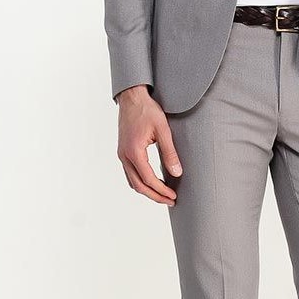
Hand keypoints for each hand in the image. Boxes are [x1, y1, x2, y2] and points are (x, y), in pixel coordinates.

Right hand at [117, 85, 181, 204]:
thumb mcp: (163, 130)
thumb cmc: (147, 110)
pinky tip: (152, 183)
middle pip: (138, 186)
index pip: (148, 179)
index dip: (161, 190)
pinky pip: (130, 174)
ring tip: (162, 195)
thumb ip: (170, 152)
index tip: (173, 196)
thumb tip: (177, 172)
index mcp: (134, 151)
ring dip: (147, 191)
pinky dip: (140, 182)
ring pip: (132, 182)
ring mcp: (122, 155)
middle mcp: (124, 156)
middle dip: (155, 196)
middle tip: (170, 201)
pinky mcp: (123, 152)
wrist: (132, 98)